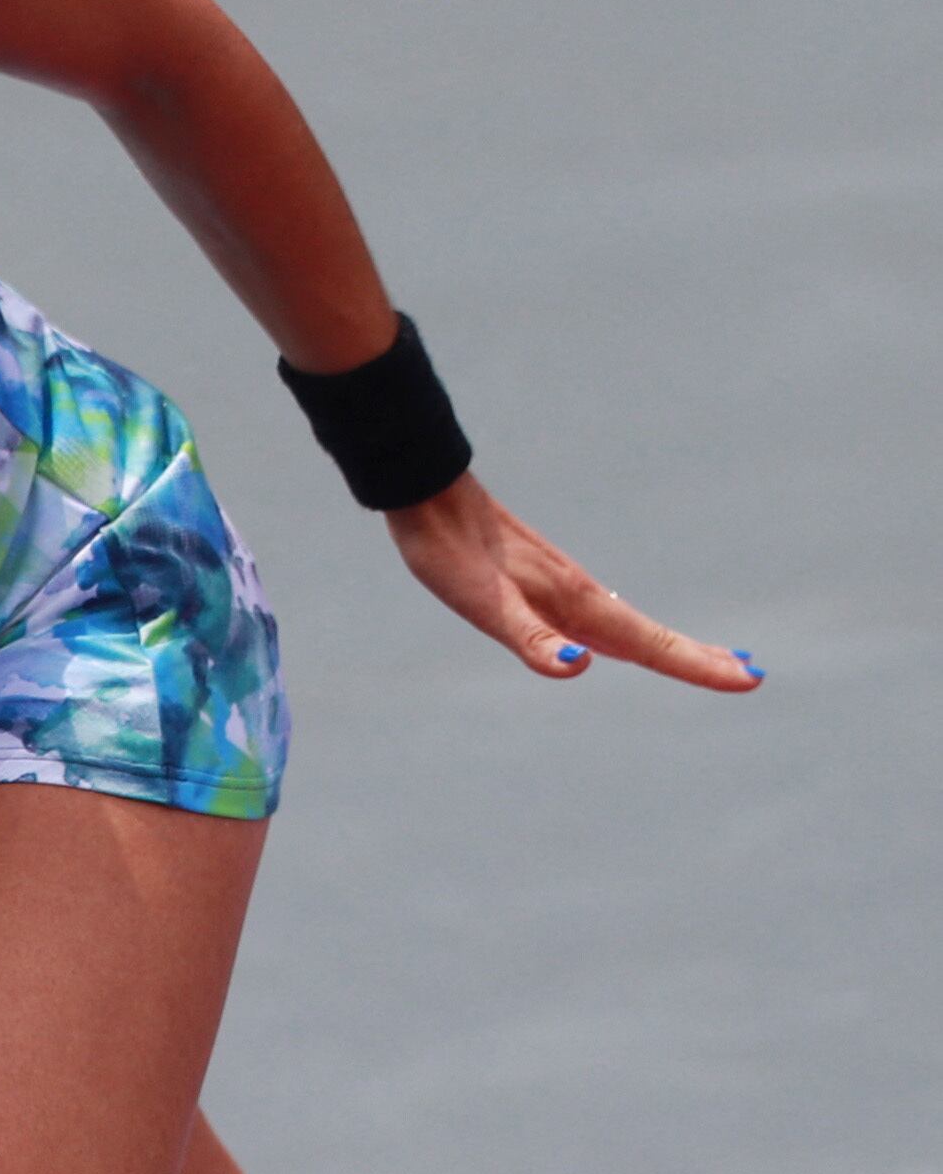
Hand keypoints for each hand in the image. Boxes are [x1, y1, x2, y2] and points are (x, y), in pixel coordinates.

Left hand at [383, 473, 760, 690]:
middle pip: (651, 636)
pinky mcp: (540, 581)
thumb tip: (581, 667)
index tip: (750, 679)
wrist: (424, 494)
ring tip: (707, 661)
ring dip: (670, 646)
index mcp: (576, 604)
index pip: (650, 645)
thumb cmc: (450, 553)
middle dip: (699, 659)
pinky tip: (613, 641)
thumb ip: (531, 639)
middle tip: (750, 675)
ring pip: (628, 625)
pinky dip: (627, 632)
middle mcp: (580, 595)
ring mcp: (563, 587)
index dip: (698, 665)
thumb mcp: (484, 605)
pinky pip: (599, 615)